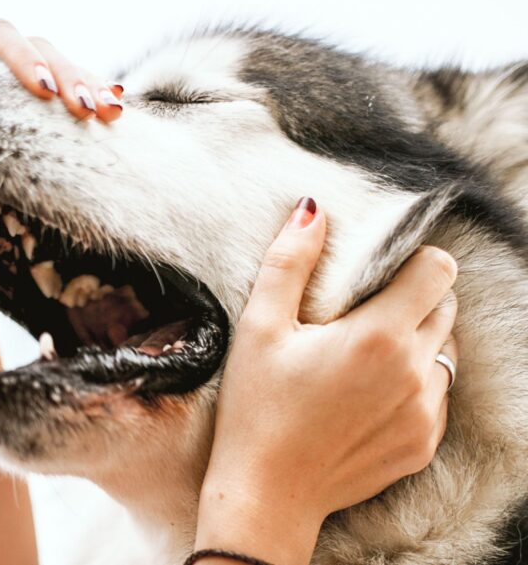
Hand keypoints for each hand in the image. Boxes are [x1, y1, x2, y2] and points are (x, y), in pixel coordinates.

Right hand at [194, 198, 457, 564]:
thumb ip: (289, 262)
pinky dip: (415, 382)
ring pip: (444, 351)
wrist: (266, 493)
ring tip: (366, 354)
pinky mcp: (423, 444)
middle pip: (445, 307)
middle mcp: (415, 373)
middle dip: (414, 298)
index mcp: (378, 336)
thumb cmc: (257, 408)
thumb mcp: (259, 328)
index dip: (413, 260)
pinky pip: (439, 395)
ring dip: (417, 340)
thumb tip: (312, 209)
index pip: (437, 270)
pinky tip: (369, 393)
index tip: (380, 272)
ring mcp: (425, 414)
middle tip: (364, 313)